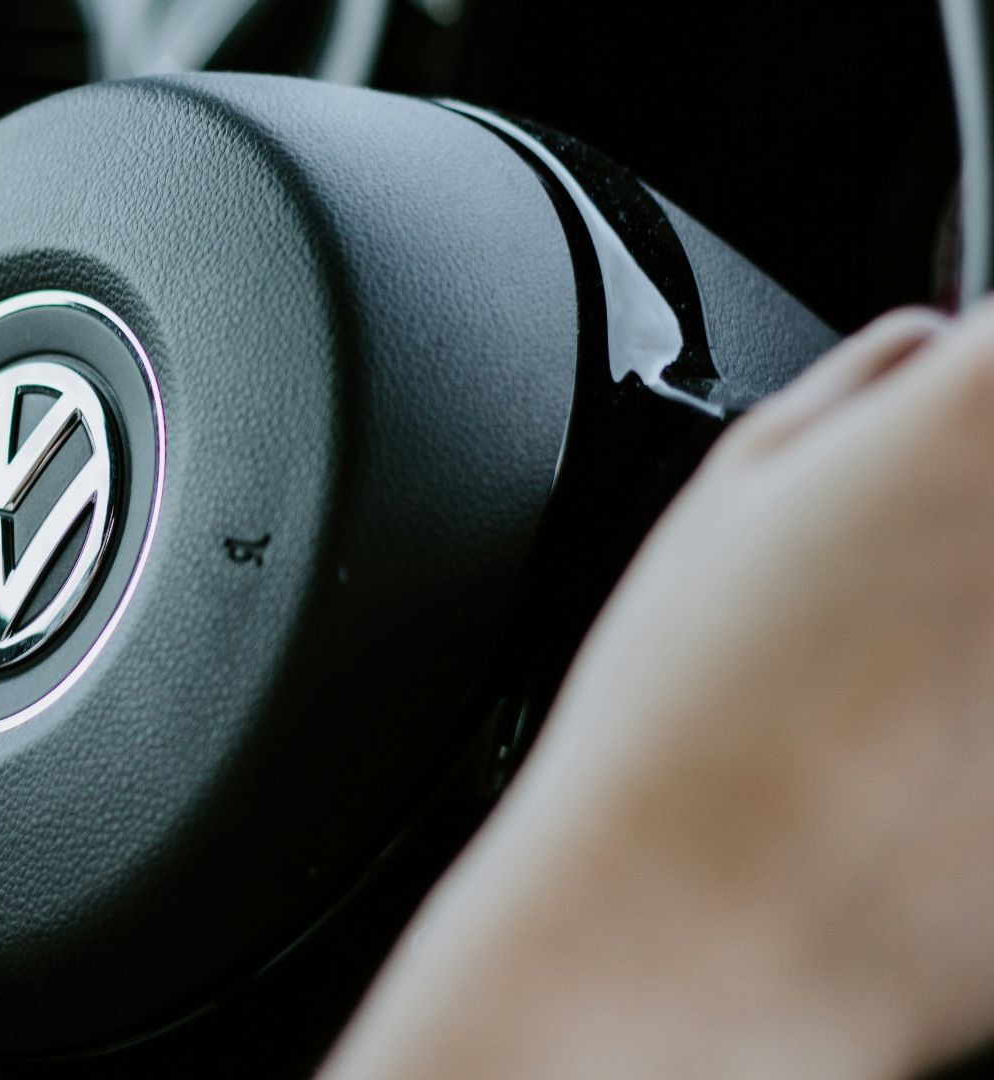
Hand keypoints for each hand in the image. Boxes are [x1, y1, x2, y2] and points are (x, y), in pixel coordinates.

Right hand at [328, 305, 993, 1078]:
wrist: (700, 933)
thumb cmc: (686, 722)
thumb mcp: (724, 492)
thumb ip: (860, 391)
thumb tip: (922, 353)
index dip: (982, 391)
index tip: (956, 431)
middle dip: (991, 518)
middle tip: (924, 581)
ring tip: (923, 698)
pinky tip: (939, 773)